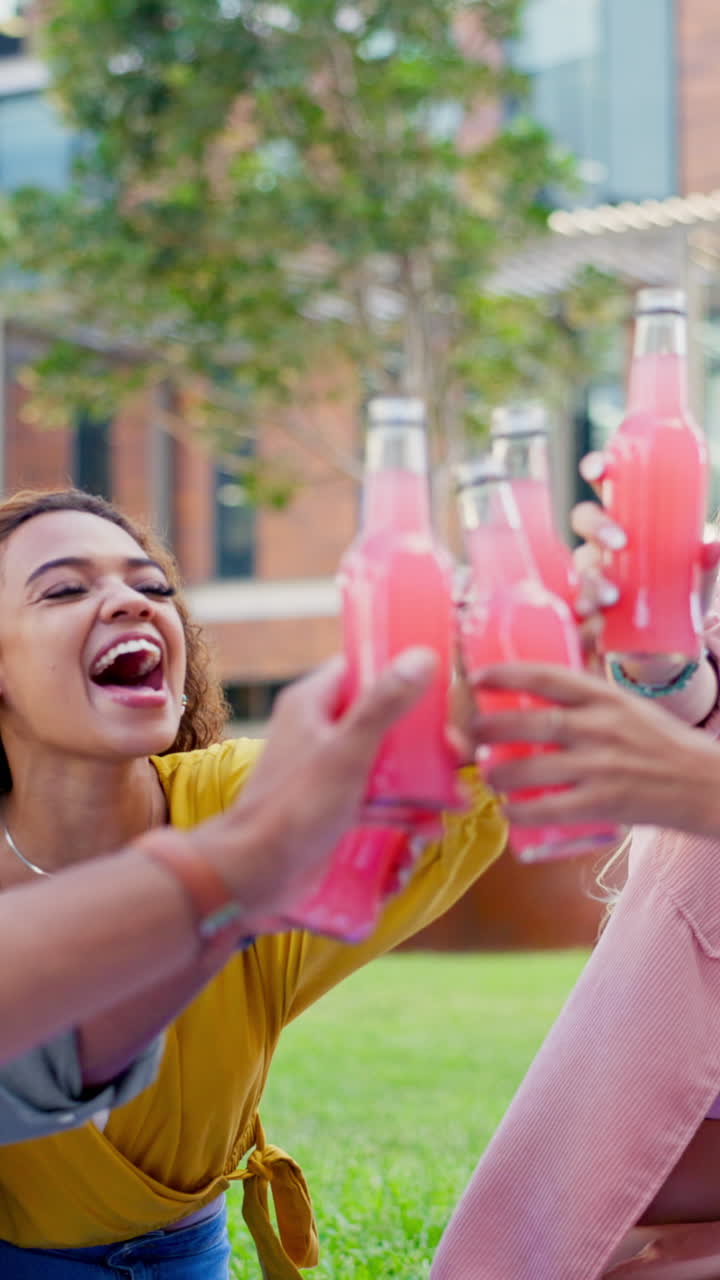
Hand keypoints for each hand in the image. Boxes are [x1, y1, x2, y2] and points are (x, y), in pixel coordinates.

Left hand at [203, 648, 438, 922]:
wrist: (255, 873)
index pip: (361, 668)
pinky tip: (431, 829)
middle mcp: (319, 730)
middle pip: (382, 718)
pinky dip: (402, 810)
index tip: (442, 681)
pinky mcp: (334, 806)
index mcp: (312, 703)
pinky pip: (376, 798)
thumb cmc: (296, 805)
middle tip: (458, 753)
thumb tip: (422, 656)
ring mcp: (327, 770)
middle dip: (423, 738)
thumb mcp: (347, 750)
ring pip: (384, 762)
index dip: (400, 671)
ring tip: (457, 797)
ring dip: (420, 779)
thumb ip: (384, 704)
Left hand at [470, 661, 719, 835]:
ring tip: (485, 774)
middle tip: (469, 733)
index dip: (507, 674)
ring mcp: (604, 766)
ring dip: (499, 773)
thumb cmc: (665, 746)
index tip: (478, 677)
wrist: (710, 785)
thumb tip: (536, 697)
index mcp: (608, 697)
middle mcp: (603, 727)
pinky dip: (522, 812)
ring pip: (534, 769)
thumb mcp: (629, 709)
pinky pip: (551, 810)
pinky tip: (508, 811)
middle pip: (534, 721)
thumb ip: (589, 703)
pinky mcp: (606, 804)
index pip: (549, 676)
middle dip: (491, 727)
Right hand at [571, 452, 719, 673]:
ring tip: (609, 597)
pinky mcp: (586, 609)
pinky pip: (574, 607)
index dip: (594, 468)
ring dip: (589, 579)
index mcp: (624, 520)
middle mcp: (599, 543)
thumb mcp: (696, 574)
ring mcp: (589, 575)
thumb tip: (715, 544)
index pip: (602, 486)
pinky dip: (584, 615)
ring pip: (579, 567)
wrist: (665, 642)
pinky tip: (595, 622)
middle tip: (620, 543)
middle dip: (597, 527)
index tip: (596, 469)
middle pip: (584, 519)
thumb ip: (707, 560)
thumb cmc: (675, 590)